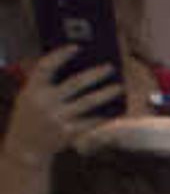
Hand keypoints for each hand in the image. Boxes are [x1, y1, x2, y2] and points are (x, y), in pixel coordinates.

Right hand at [5, 50, 122, 167]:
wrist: (26, 146)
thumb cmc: (31, 115)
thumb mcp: (29, 96)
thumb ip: (45, 83)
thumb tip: (75, 66)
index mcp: (33, 90)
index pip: (46, 67)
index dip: (60, 55)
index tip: (76, 47)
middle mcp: (45, 102)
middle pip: (75, 83)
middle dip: (95, 74)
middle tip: (111, 66)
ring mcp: (58, 118)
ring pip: (88, 102)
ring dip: (106, 93)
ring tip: (120, 87)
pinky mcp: (69, 132)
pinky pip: (92, 120)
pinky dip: (105, 115)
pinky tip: (116, 110)